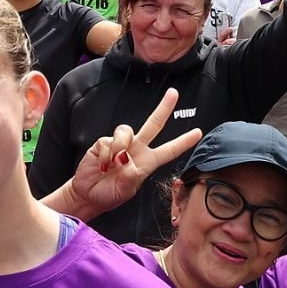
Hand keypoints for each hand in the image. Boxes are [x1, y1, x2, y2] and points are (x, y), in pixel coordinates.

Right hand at [67, 89, 200, 214]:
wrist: (87, 194)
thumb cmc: (109, 194)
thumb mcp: (124, 191)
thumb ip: (129, 177)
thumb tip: (126, 159)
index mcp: (147, 162)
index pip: (169, 150)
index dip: (183, 142)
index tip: (198, 133)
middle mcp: (137, 150)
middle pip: (154, 124)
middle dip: (164, 108)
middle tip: (174, 93)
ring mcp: (121, 144)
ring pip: (127, 130)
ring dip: (120, 146)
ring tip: (111, 165)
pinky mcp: (104, 143)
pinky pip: (109, 141)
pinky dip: (105, 154)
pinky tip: (102, 165)